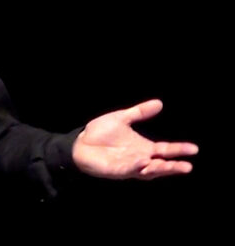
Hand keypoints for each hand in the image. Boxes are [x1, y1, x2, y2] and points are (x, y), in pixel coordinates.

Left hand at [72, 99, 197, 179]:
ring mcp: (129, 166)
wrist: (80, 143)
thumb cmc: (100, 132)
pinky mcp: (117, 170)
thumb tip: (159, 103)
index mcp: (142, 147)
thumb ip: (140, 112)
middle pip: (160, 164)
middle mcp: (139, 158)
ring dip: (160, 169)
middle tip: (188, 166)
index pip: (164, 150)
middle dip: (173, 166)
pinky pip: (129, 169)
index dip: (178, 150)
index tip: (194, 149)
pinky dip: (137, 166)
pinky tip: (143, 161)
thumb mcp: (122, 118)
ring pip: (148, 171)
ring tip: (173, 167)